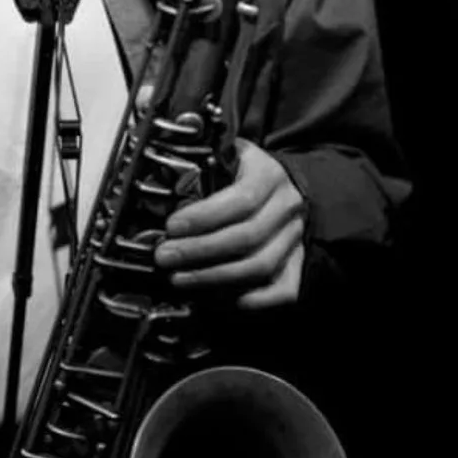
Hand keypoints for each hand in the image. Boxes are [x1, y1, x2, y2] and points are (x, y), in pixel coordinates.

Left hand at [153, 139, 304, 311]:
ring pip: (259, 267)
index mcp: (269, 175)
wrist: (283, 188)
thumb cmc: (244, 175)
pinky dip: (245, 299)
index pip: (241, 199)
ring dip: (214, 278)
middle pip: (247, 237)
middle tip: (165, 257)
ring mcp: (295, 239)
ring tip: (179, 279)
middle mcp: (288, 207)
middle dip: (199, 251)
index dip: (204, 217)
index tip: (172, 227)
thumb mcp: (226, 158)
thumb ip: (201, 171)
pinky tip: (212, 297)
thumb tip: (159, 191)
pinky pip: (278, 292)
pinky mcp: (297, 266)